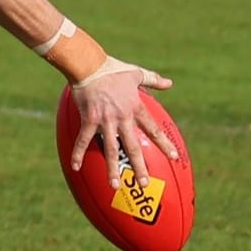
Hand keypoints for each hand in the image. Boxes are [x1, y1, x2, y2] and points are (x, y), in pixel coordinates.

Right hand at [67, 57, 175, 186]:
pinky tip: (76, 167)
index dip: (164, 144)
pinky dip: (79, 153)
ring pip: (110, 149)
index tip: (174, 157)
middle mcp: (122, 118)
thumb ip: (153, 80)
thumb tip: (170, 84)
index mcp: (135, 108)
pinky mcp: (89, 120)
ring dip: (112, 169)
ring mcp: (105, 121)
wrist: (90, 65)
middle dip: (139, 166)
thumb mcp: (136, 73)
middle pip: (133, 147)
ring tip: (116, 185)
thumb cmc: (112, 68)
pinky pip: (84, 140)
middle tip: (144, 183)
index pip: (153, 129)